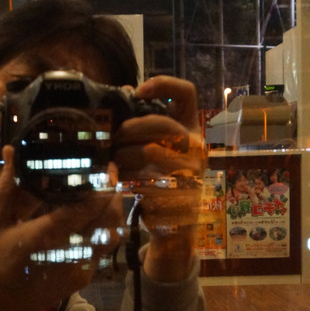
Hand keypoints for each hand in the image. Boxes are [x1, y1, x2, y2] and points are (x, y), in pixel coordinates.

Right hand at [0, 147, 121, 310]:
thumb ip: (8, 186)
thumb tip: (12, 150)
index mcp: (45, 236)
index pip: (88, 208)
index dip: (103, 185)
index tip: (106, 166)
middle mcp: (69, 253)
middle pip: (108, 220)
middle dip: (114, 194)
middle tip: (109, 174)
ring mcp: (80, 268)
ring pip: (112, 235)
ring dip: (113, 213)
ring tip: (107, 192)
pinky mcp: (83, 277)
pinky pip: (103, 249)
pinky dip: (105, 230)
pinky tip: (96, 216)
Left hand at [113, 76, 205, 279]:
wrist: (175, 225)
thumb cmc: (160, 180)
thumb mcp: (155, 148)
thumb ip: (143, 123)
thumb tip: (124, 90)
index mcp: (190, 128)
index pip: (185, 93)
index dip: (162, 84)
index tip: (136, 91)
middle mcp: (196, 145)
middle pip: (161, 123)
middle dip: (130, 129)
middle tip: (114, 139)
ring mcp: (192, 169)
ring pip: (150, 151)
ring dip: (125, 157)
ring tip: (115, 164)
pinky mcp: (181, 193)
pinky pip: (147, 178)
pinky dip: (129, 180)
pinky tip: (122, 183)